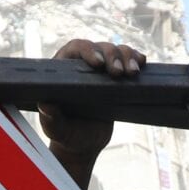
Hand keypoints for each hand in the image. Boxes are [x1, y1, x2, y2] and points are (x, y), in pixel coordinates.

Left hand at [39, 38, 143, 161]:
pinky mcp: (117, 76)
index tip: (98, 63)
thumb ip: (50, 119)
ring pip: (117, 51)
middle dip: (113, 56)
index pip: (76, 48)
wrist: (84, 142)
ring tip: (133, 73)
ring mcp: (102, 69)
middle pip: (100, 47)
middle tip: (119, 73)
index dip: (88, 50)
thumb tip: (46, 105)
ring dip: (127, 57)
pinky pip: (128, 60)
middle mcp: (83, 63)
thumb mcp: (57, 129)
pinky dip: (136, 59)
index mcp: (64, 70)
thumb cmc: (66, 134)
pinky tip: (142, 64)